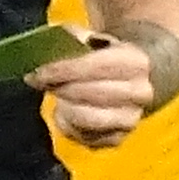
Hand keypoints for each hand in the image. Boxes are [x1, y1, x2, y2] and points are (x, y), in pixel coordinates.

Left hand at [31, 27, 159, 146]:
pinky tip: (67, 111)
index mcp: (136, 62)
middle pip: (90, 94)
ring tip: (58, 97)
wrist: (135, 81)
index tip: (38, 72)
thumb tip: (44, 52)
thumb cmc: (106, 57)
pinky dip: (68, 124)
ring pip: (86, 119)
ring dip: (65, 108)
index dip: (62, 70)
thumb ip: (71, 42)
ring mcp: (130, 120)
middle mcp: (139, 93)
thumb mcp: (94, 40)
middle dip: (60, 88)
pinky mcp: (117, 139)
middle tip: (40, 82)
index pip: (94, 67)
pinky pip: (83, 137)